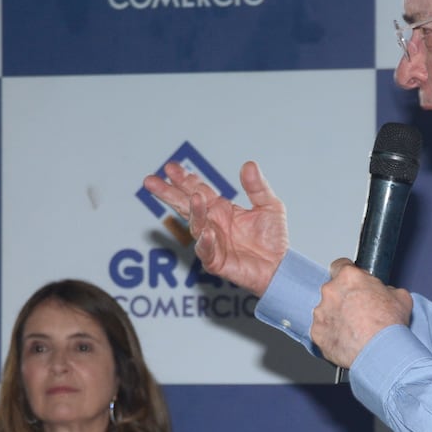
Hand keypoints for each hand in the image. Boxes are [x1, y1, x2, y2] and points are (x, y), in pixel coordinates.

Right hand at [142, 160, 288, 296]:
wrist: (281, 267)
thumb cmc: (273, 238)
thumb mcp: (269, 205)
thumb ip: (257, 187)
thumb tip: (249, 165)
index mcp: (221, 209)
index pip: (197, 190)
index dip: (184, 179)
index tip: (171, 168)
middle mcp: (213, 224)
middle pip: (185, 206)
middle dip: (168, 193)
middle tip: (151, 180)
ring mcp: (212, 242)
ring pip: (197, 226)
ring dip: (194, 212)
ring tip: (195, 198)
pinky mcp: (217, 261)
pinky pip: (207, 252)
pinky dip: (206, 243)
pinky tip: (207, 232)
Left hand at [312, 259, 412, 367]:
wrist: (381, 351)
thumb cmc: (389, 325)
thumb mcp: (400, 297)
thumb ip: (387, 289)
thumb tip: (386, 293)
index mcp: (349, 277)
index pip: (340, 266)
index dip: (348, 275)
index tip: (352, 283)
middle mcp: (330, 291)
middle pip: (333, 290)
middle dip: (343, 299)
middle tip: (358, 312)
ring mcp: (321, 313)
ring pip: (325, 312)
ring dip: (336, 318)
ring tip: (353, 330)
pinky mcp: (316, 333)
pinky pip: (321, 332)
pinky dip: (331, 335)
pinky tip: (346, 341)